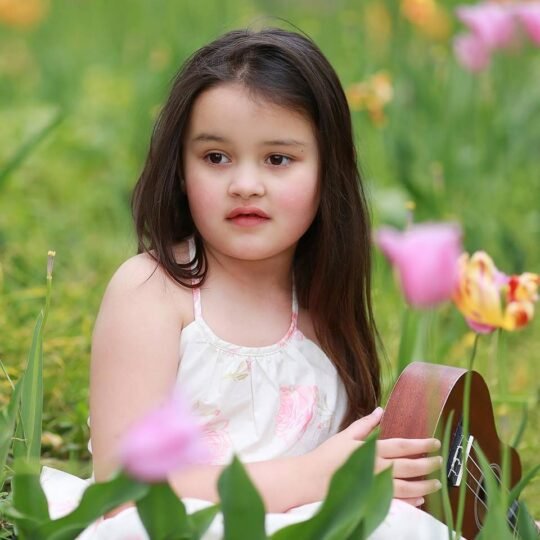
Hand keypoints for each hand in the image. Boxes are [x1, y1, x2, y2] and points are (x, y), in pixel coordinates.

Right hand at [306, 407, 442, 505]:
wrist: (310, 480)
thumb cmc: (327, 455)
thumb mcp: (345, 434)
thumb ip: (365, 424)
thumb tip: (380, 410)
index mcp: (371, 449)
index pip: (402, 445)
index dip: (421, 444)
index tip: (435, 443)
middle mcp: (376, 468)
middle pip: (409, 467)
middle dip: (428, 464)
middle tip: (440, 462)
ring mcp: (375, 486)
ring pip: (406, 487)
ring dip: (424, 486)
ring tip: (436, 484)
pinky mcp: (371, 500)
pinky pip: (395, 503)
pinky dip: (410, 502)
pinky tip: (419, 500)